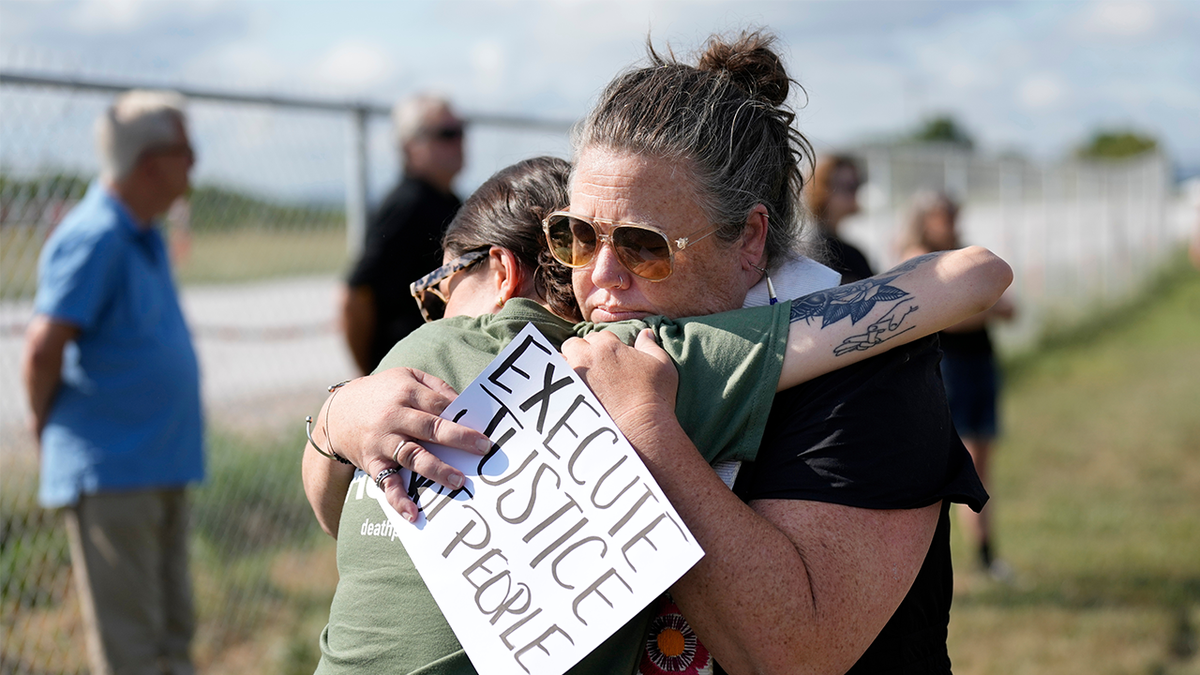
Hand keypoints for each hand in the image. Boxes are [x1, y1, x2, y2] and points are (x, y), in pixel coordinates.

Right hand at [324, 367, 492, 521]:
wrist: (338, 413)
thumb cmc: (383, 393)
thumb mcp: (406, 377)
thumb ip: (436, 387)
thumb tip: (465, 405)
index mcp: (405, 392)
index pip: (438, 404)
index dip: (461, 416)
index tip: (484, 429)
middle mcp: (394, 417)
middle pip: (429, 427)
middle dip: (457, 438)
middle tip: (482, 448)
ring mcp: (383, 442)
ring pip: (412, 456)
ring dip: (436, 469)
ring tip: (458, 481)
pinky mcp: (373, 463)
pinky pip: (387, 483)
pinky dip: (399, 500)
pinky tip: (413, 513)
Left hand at [561, 329, 678, 450]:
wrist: (640, 429)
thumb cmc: (655, 397)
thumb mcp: (662, 365)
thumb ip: (650, 345)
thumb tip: (645, 333)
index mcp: (607, 344)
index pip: (600, 337)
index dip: (605, 348)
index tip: (610, 362)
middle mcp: (586, 355)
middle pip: (576, 345)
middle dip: (582, 354)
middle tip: (593, 372)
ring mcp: (571, 374)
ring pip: (560, 360)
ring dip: (567, 366)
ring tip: (578, 382)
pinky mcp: (563, 393)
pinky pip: (552, 381)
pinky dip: (558, 384)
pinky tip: (566, 393)